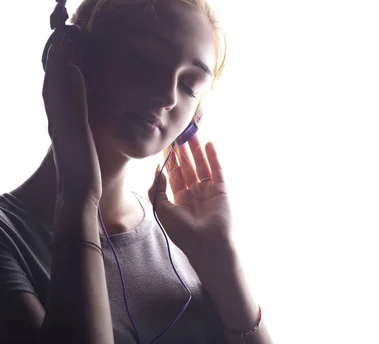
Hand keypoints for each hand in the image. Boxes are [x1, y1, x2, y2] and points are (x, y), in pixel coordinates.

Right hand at [43, 26, 101, 202]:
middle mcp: (56, 118)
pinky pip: (70, 102)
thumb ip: (80, 125)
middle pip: (52, 78)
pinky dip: (71, 82)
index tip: (64, 40)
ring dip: (60, 59)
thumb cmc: (84, 170)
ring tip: (66, 35)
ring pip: (57, 85)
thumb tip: (85, 115)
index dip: (57, 62)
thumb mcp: (81, 142)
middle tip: (62, 28)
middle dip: (55, 53)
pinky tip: (76, 65)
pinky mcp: (72, 131)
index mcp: (59, 119)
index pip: (56, 85)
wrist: (78, 193)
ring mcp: (61, 123)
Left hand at [147, 134, 231, 263]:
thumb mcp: (161, 208)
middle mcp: (194, 193)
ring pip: (201, 165)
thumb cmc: (182, 231)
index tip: (167, 144)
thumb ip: (157, 188)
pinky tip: (209, 143)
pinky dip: (213, 156)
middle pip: (188, 167)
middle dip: (183, 152)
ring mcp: (208, 191)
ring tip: (192, 134)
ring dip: (196, 150)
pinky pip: (217, 170)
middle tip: (179, 134)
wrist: (205, 244)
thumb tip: (158, 169)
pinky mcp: (221, 190)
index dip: (170, 159)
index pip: (174, 174)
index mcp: (180, 199)